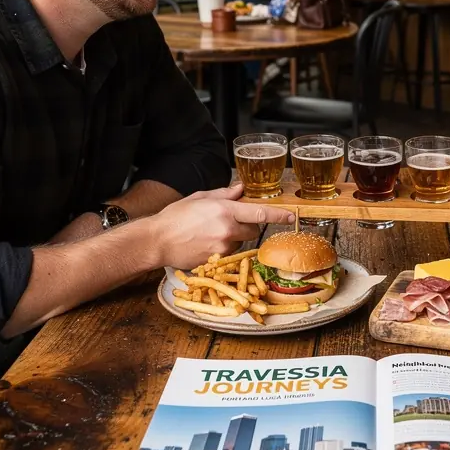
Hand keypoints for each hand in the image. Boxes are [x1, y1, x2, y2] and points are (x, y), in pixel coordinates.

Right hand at [154, 184, 294, 269]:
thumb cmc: (175, 217)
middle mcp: (227, 229)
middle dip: (249, 226)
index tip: (292, 216)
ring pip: (242, 242)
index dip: (279, 215)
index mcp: (225, 211)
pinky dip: (224, 249)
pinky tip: (207, 244)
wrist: (157, 241)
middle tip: (231, 222)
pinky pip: (230, 253)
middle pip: (254, 230)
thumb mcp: (200, 198)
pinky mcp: (217, 261)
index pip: (259, 213)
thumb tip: (240, 189)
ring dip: (235, 237)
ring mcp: (222, 247)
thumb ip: (224, 194)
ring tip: (212, 233)